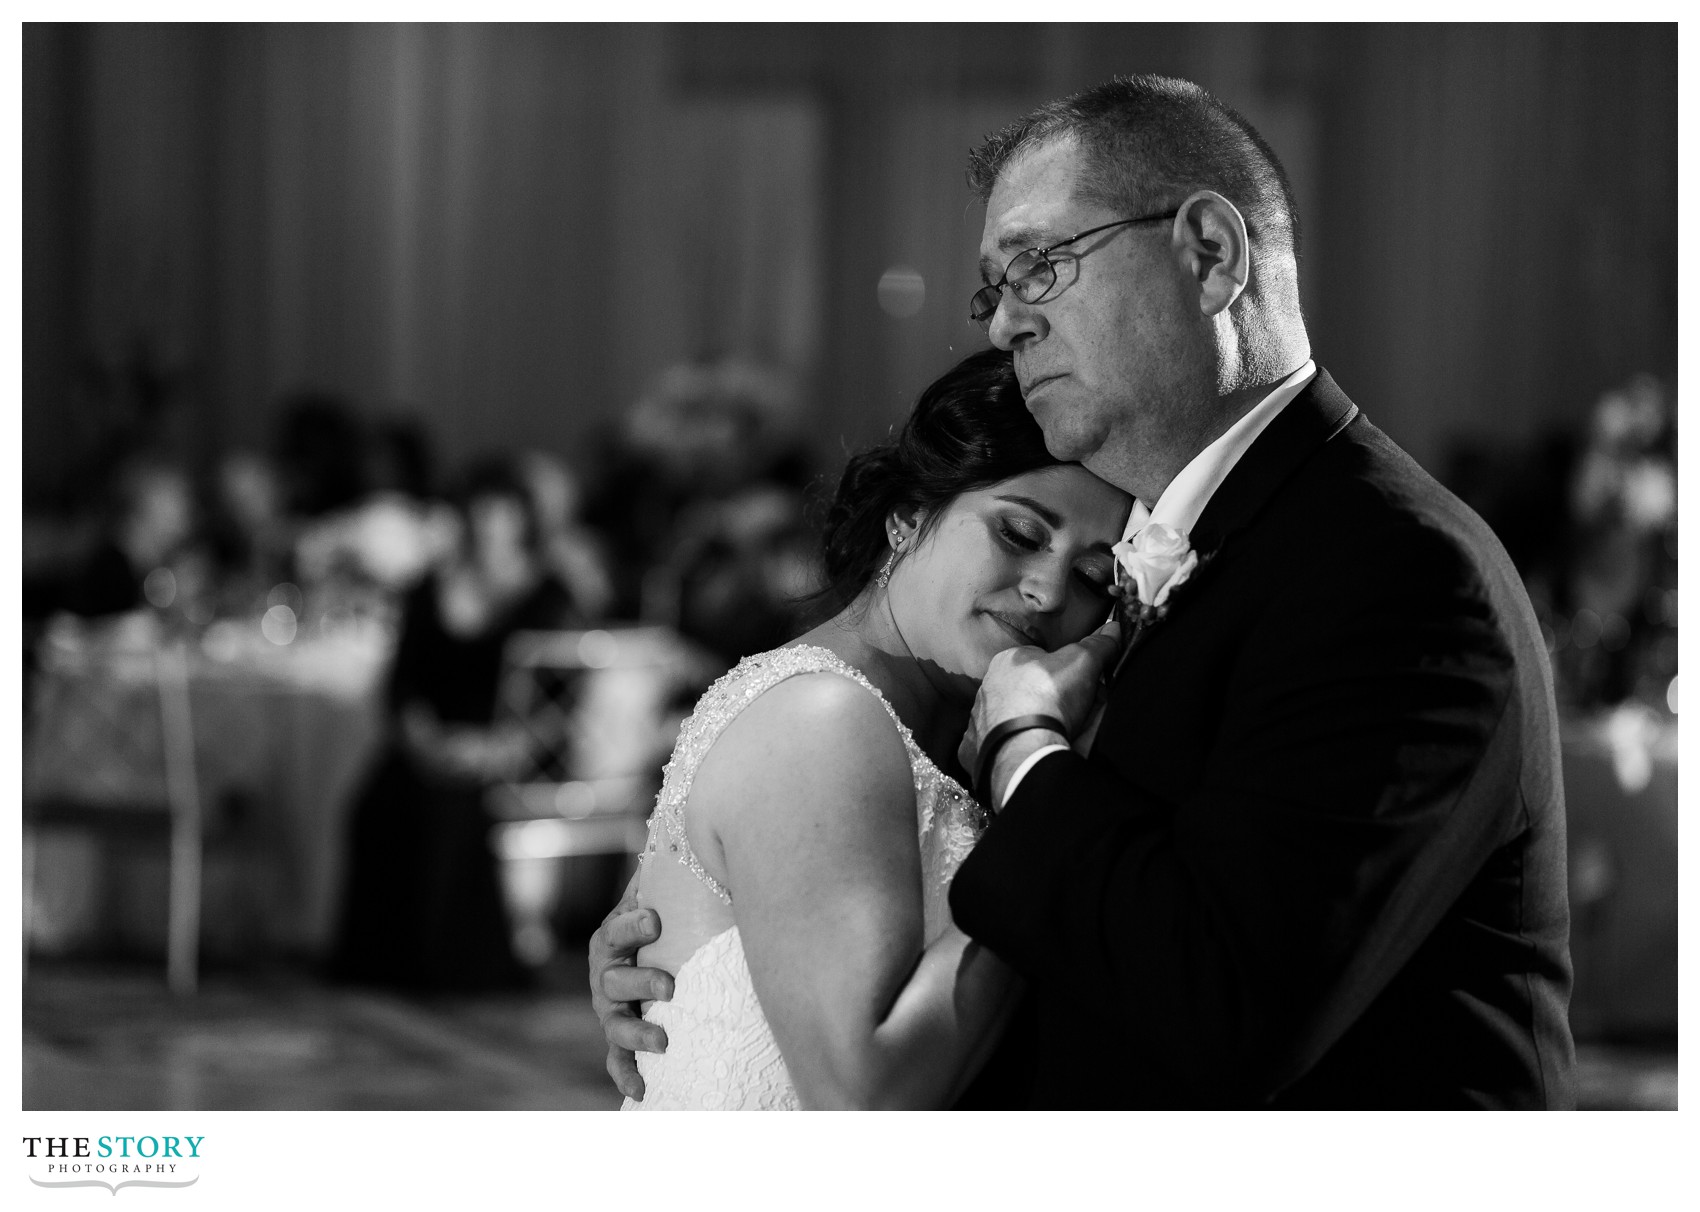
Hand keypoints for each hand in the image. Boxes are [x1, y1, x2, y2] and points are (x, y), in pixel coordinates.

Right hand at [588, 874, 673, 1100]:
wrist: (650, 954)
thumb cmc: (663, 921)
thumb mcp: (661, 895)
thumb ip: (669, 874)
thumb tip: (695, 833)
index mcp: (612, 936)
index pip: (617, 930)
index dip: (633, 925)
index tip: (655, 920)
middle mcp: (606, 975)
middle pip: (615, 980)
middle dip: (641, 982)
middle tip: (669, 986)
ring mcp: (611, 1010)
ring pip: (615, 1024)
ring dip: (636, 1034)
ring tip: (663, 1042)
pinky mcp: (620, 1039)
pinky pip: (616, 1061)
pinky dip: (625, 1076)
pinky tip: (642, 1091)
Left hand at [958, 619, 1121, 776]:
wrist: (1025, 749)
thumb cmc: (1048, 698)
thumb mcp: (1082, 662)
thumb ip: (1097, 645)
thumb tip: (1113, 629)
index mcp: (1006, 661)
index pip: (1036, 659)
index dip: (1060, 671)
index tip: (1076, 685)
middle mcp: (987, 688)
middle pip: (1023, 690)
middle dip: (1044, 698)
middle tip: (1069, 712)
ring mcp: (979, 720)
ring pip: (1008, 717)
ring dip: (1027, 723)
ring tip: (1052, 734)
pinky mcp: (977, 749)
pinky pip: (996, 745)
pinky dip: (1013, 747)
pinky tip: (1030, 750)